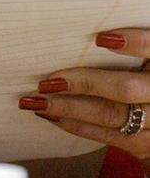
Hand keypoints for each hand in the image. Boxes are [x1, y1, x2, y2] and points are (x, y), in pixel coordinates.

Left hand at [21, 28, 149, 159]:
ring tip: (38, 100)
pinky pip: (110, 136)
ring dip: (70, 107)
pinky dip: (76, 125)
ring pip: (112, 115)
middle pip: (126, 89)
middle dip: (84, 84)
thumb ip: (129, 46)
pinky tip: (50, 115)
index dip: (134, 42)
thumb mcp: (141, 59)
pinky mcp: (147, 145)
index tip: (100, 38)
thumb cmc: (140, 75)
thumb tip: (87, 32)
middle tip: (47, 81)